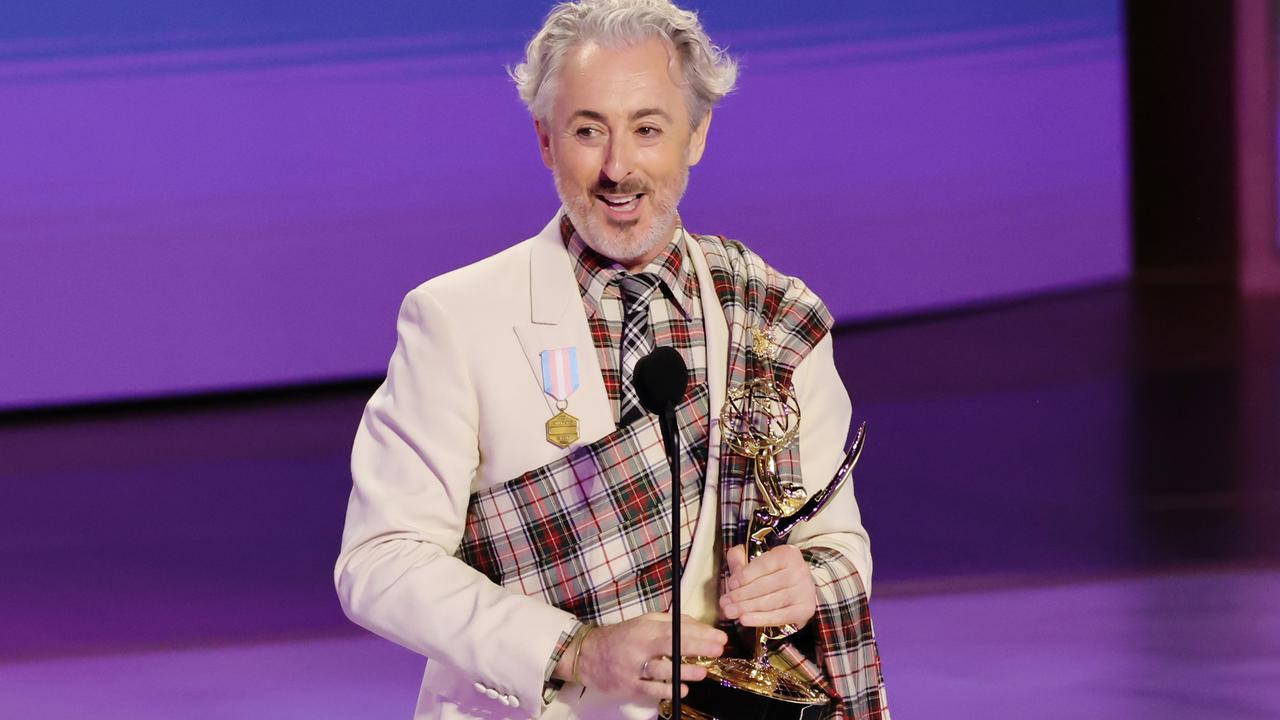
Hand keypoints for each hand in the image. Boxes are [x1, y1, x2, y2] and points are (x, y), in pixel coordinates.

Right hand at [563, 613, 726, 700]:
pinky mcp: (628, 686)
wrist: (587, 655)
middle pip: (671, 644)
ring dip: (685, 671)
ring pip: (662, 669)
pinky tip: (683, 689)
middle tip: (718, 649)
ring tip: (702, 672)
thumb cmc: (622, 637)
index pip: (676, 627)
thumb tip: (699, 626)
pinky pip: (650, 689)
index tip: (719, 636)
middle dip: (698, 646)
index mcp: (644, 627)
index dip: (700, 632)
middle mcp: (638, 645)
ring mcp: (632, 667)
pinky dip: (668, 689)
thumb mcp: (643, 623)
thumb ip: (670, 623)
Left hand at [719, 544, 816, 627]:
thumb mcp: (756, 559)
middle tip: (724, 603)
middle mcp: (799, 570)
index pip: (763, 565)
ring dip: (746, 608)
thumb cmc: (773, 572)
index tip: (730, 584)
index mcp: (787, 554)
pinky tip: (745, 620)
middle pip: (764, 586)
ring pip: (769, 602)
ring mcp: (804, 591)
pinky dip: (760, 619)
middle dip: (740, 595)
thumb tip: (733, 570)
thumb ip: (740, 558)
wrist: (798, 588)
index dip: (744, 576)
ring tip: (730, 612)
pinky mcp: (805, 610)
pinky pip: (779, 616)